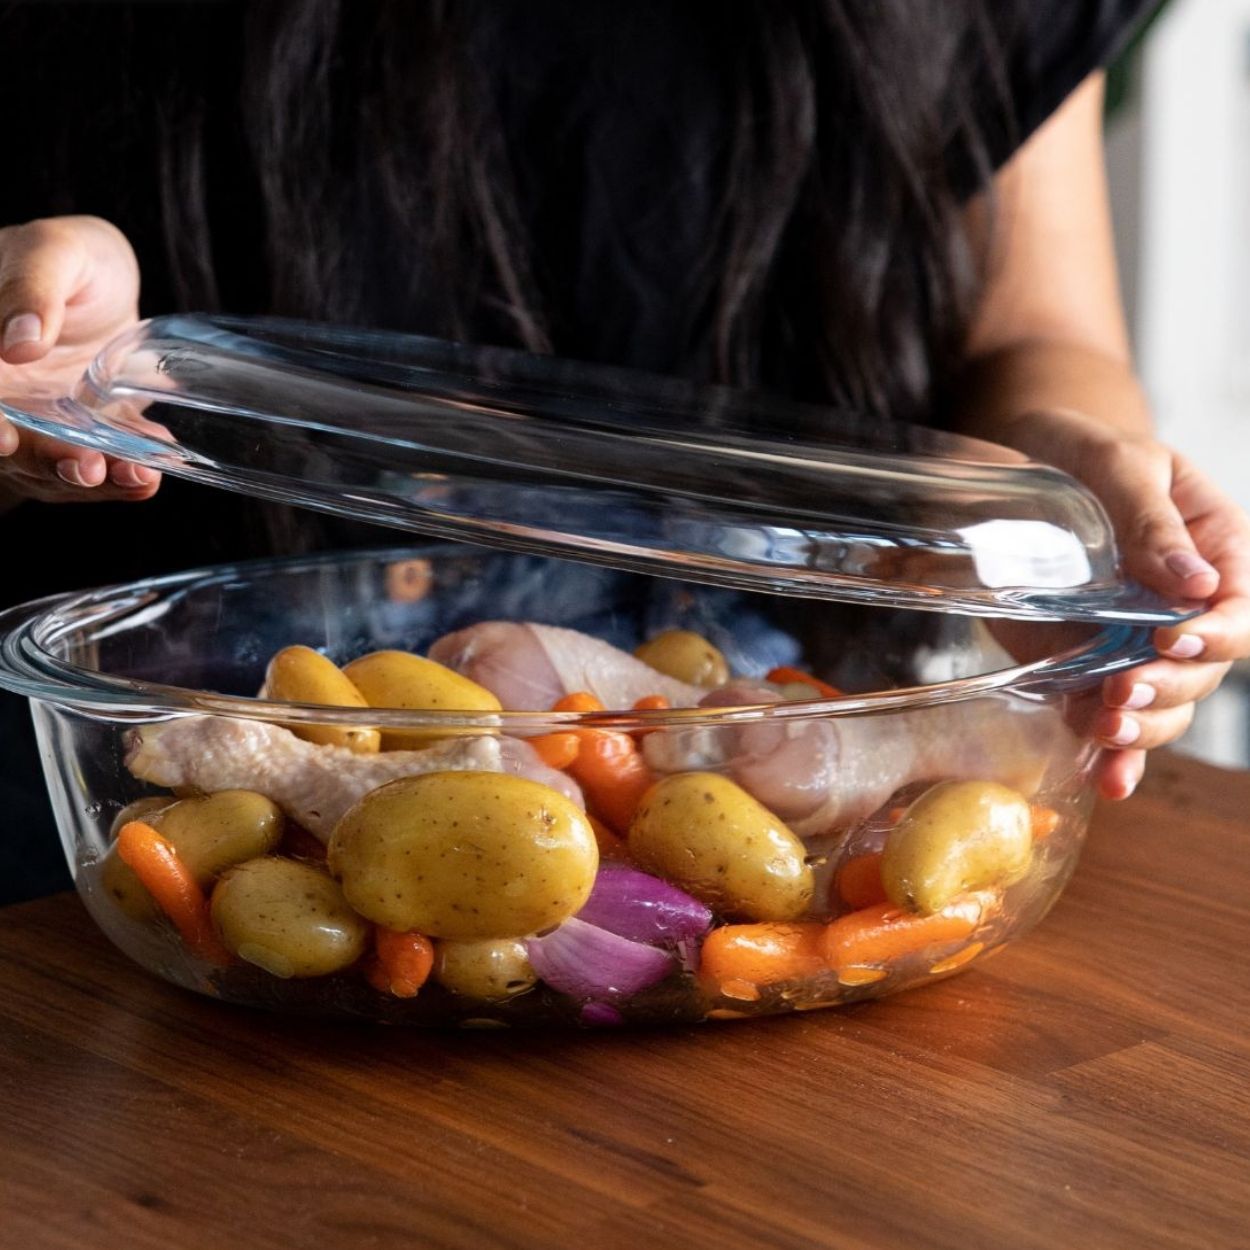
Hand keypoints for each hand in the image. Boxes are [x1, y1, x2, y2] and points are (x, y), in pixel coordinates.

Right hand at [0, 215, 160, 505]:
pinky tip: (148, 475)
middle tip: (86, 468)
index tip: (5, 439)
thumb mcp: (55, 252)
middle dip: (46, 463)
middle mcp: (6, 398)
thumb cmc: (74, 258)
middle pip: (11, 444)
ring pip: (56, 466)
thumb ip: (31, 287)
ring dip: (93, 481)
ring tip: (134, 476)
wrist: (110, 283)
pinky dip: (125, 476)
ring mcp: (47, 425)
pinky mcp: (92, 440)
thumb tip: (18, 345)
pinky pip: (105, 466)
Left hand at [1005, 410, 1249, 798]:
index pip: (1240, 608)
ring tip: (1105, 729)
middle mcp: (1184, 608)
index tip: (1173, 639)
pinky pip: (1113, 715)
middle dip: (1168, 687)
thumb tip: (1195, 582)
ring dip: (1143, 728)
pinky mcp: (1088, 663)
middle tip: (1120, 689)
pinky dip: (1112, 750)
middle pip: (1204, 670)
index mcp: (1214, 550)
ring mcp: (1136, 641)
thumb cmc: (1082, 450)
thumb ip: (1150, 519)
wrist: (1020, 459)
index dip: (1217, 634)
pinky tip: (1105, 776)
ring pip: (1166, 705)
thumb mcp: (1118, 463)